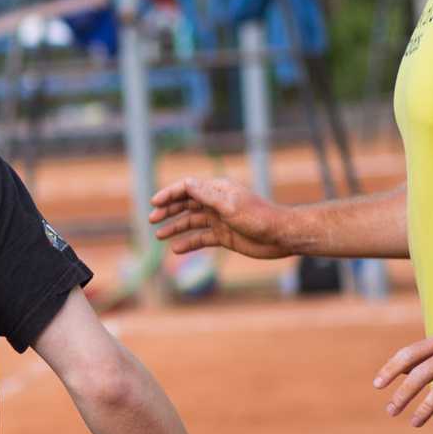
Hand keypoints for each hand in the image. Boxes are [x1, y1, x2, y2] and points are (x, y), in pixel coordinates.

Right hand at [148, 176, 296, 260]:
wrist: (280, 236)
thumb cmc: (258, 217)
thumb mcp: (229, 205)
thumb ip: (206, 195)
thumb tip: (185, 184)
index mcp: (218, 190)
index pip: (188, 188)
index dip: (169, 194)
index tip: (154, 203)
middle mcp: (216, 203)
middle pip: (186, 204)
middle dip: (168, 210)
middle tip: (152, 219)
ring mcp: (219, 220)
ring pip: (191, 222)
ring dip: (175, 227)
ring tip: (159, 235)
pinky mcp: (224, 236)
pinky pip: (201, 238)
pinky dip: (189, 243)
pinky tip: (176, 249)